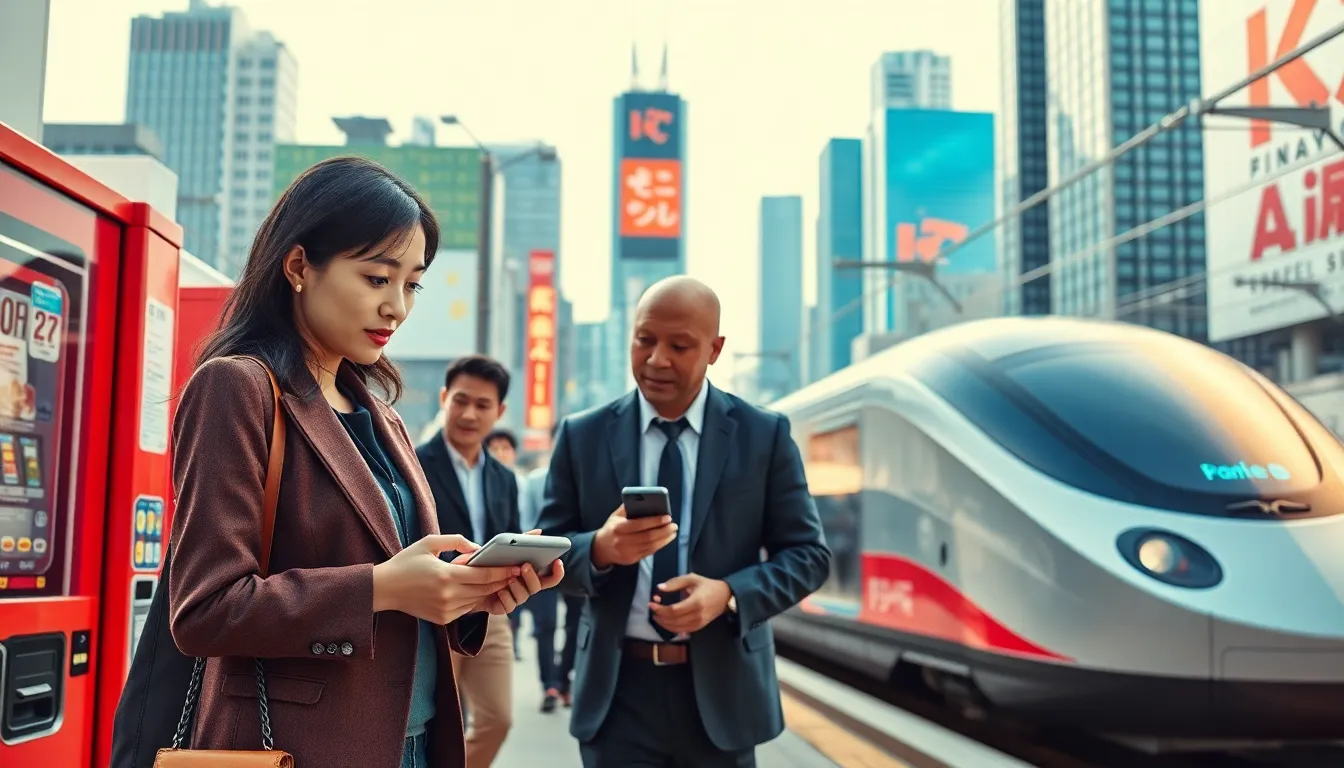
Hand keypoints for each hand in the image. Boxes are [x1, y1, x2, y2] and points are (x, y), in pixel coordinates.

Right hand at [373, 534, 519, 624]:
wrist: (384, 589)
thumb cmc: (406, 562)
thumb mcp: (429, 543)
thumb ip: (456, 541)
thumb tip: (477, 548)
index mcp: (446, 576)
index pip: (483, 575)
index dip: (502, 571)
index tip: (516, 565)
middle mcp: (448, 596)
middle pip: (485, 589)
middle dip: (502, 580)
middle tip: (516, 572)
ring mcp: (446, 610)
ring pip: (478, 600)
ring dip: (489, 590)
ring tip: (502, 579)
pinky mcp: (443, 619)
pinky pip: (467, 609)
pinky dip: (475, 599)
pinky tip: (480, 590)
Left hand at [450, 530, 565, 614]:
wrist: (468, 579)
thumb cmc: (490, 561)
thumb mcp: (505, 548)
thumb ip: (523, 540)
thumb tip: (539, 531)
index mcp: (529, 575)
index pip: (550, 577)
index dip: (557, 572)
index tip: (557, 561)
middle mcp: (525, 587)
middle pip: (538, 586)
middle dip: (533, 576)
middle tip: (525, 566)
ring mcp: (514, 598)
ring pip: (524, 596)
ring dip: (518, 587)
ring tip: (509, 578)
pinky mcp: (502, 607)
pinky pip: (509, 606)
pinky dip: (506, 598)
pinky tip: (500, 591)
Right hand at [591, 506, 677, 568]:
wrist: (601, 548)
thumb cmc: (612, 527)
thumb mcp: (616, 515)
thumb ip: (628, 507)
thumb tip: (646, 498)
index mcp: (618, 528)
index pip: (639, 524)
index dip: (655, 521)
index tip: (668, 517)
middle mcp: (622, 541)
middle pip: (647, 537)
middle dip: (663, 531)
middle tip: (674, 525)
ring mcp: (627, 552)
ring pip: (650, 546)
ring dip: (664, 539)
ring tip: (673, 532)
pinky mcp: (632, 560)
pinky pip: (649, 552)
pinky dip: (659, 545)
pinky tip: (666, 539)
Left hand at [648, 573, 731, 634]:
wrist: (725, 596)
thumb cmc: (707, 585)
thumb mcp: (692, 579)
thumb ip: (675, 583)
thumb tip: (659, 588)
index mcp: (695, 601)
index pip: (673, 610)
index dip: (660, 609)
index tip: (651, 604)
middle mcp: (697, 614)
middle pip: (673, 620)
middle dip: (660, 616)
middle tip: (652, 610)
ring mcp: (699, 622)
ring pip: (677, 628)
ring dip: (664, 624)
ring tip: (657, 616)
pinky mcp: (699, 627)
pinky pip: (683, 631)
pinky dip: (673, 628)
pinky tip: (666, 623)